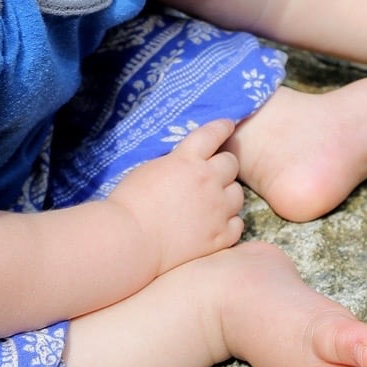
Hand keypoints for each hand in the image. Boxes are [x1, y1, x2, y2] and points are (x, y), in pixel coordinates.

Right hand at [106, 118, 243, 277]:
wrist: (129, 240)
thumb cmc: (129, 204)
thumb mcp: (151, 169)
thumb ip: (175, 163)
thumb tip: (187, 164)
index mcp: (187, 160)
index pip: (213, 134)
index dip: (222, 128)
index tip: (228, 126)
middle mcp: (208, 180)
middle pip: (231, 163)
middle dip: (223, 167)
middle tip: (212, 177)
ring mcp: (217, 209)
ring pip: (238, 194)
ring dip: (227, 196)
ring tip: (212, 205)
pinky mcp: (220, 236)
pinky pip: (237, 224)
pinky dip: (228, 224)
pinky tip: (215, 227)